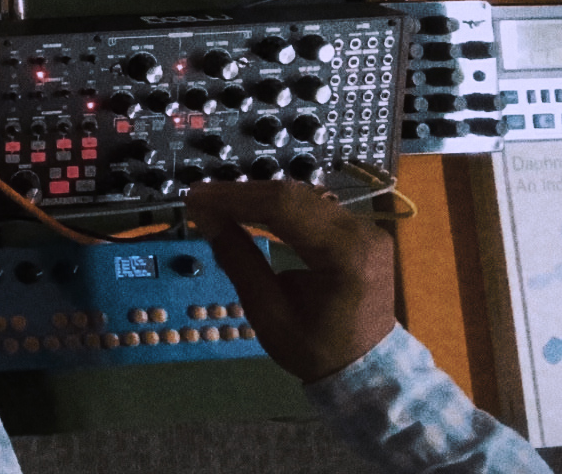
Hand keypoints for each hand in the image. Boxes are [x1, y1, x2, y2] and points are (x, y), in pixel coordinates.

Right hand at [186, 179, 396, 382]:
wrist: (366, 368)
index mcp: (346, 254)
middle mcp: (362, 232)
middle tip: (199, 198)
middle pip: (293, 196)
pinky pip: (312, 208)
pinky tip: (249, 209)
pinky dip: (276, 207)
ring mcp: (365, 228)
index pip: (285, 208)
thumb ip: (238, 259)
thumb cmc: (316, 349)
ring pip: (301, 197)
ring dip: (257, 198)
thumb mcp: (269, 313)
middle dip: (242, 194)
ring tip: (217, 202)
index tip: (195, 196)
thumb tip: (204, 215)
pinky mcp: (359, 231)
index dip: (235, 197)